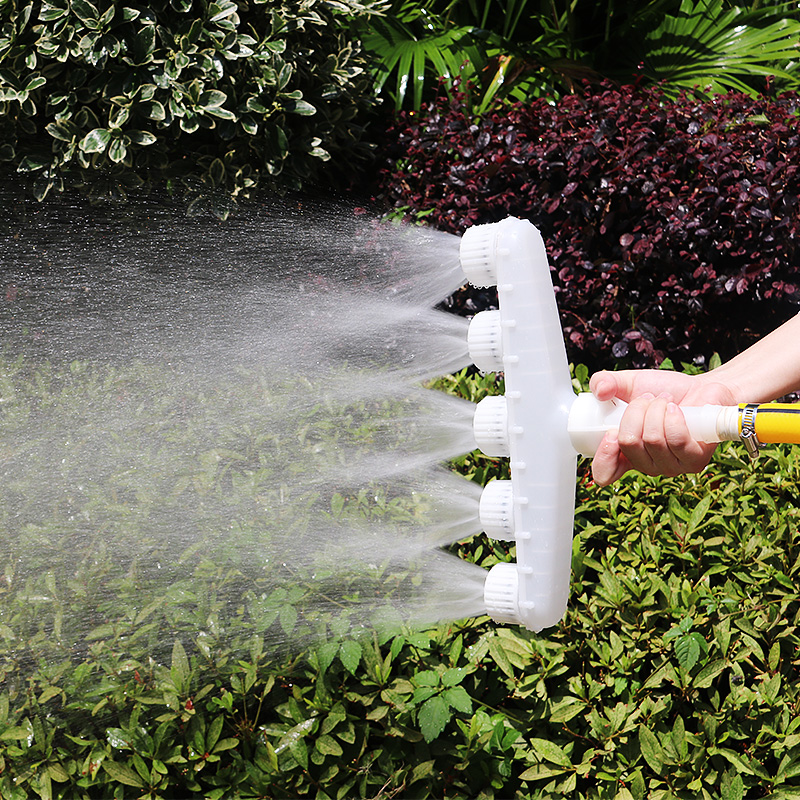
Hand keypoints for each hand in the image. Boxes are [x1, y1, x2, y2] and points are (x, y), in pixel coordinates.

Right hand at [589, 369, 736, 485]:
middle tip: (647, 400)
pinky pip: (676, 439)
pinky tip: (677, 409)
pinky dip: (674, 416)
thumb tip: (600, 391)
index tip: (611, 432)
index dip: (604, 455)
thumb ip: (604, 382)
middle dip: (635, 411)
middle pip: (628, 443)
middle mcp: (647, 465)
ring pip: (652, 439)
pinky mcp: (695, 460)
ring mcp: (671, 466)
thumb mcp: (627, 383)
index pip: (605, 473)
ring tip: (664, 401)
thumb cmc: (664, 390)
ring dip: (656, 409)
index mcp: (625, 453)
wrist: (701, 388)